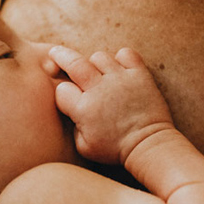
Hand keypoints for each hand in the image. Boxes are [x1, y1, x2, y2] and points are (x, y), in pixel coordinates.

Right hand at [49, 45, 173, 164]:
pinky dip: (121, 58)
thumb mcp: (84, 147)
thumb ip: (73, 127)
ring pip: (99, 57)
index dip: (62, 92)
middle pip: (74, 62)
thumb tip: (71, 111)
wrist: (148, 144)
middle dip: (61, 55)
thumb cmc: (115, 149)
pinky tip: (119, 69)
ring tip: (96, 72)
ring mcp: (120, 79)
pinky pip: (125, 54)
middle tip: (55, 53)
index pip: (62, 89)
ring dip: (94, 63)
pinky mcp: (139, 75)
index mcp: (84, 109)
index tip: (67, 96)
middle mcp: (99, 89)